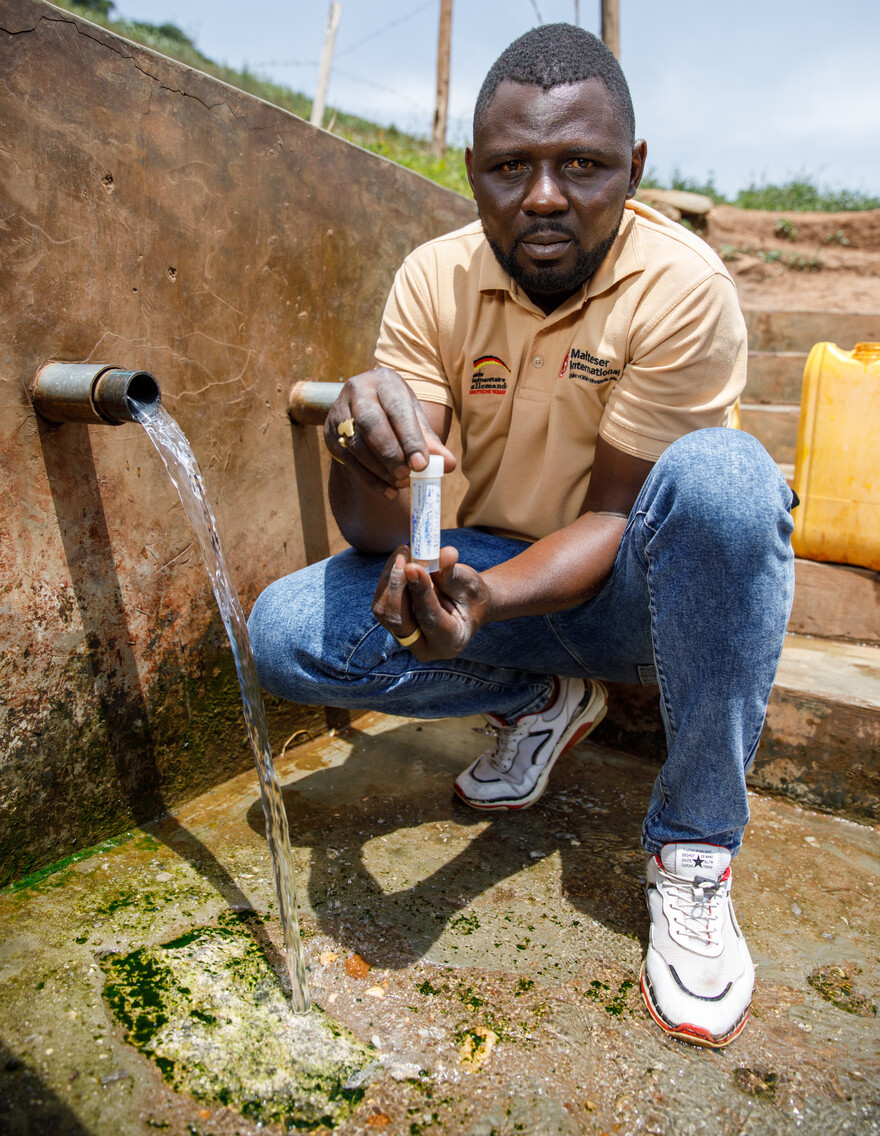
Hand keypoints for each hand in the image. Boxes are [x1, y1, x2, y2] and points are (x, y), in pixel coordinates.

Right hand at [325, 368, 455, 498]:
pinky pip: (348, 460)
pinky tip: (388, 491)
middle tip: (406, 476)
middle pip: (370, 423)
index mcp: (384, 382)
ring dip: (379, 469)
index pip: (397, 409)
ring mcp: (340, 413)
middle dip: (390, 453)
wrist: (366, 408)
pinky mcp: (332, 435)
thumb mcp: (414, 419)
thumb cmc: (396, 413)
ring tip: (400, 484)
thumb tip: (448, 464)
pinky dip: (370, 479)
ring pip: (356, 444)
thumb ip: (430, 441)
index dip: (409, 438)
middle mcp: (358, 391)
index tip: (421, 464)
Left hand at [372, 545, 490, 660]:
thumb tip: (443, 554)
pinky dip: (388, 578)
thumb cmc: (470, 595)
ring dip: (390, 578)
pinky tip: (400, 561)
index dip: (420, 592)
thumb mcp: (467, 584)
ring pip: (384, 611)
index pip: (430, 618)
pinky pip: (382, 602)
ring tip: (404, 553)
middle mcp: (424, 647)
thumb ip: (451, 573)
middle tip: (403, 557)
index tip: (413, 566)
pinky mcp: (393, 624)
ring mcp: (405, 638)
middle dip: (397, 586)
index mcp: (450, 642)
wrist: (466, 606)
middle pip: (399, 621)